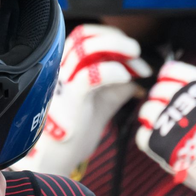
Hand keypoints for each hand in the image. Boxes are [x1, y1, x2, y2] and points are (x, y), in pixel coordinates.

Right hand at [13, 24, 150, 175]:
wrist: (57, 160)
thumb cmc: (74, 134)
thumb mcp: (101, 104)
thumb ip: (116, 86)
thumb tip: (137, 74)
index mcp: (68, 68)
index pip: (86, 35)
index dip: (112, 38)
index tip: (133, 55)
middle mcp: (62, 71)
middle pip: (84, 35)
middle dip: (114, 38)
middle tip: (135, 51)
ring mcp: (64, 84)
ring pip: (84, 49)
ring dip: (115, 48)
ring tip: (135, 59)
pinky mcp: (69, 101)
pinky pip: (89, 76)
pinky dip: (111, 71)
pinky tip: (125, 78)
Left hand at [136, 61, 195, 195]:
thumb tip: (186, 82)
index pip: (171, 70)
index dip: (168, 77)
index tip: (169, 84)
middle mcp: (181, 99)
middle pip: (158, 90)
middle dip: (162, 100)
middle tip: (171, 113)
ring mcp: (168, 120)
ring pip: (147, 111)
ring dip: (153, 119)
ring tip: (166, 129)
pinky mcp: (158, 143)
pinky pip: (143, 135)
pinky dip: (151, 140)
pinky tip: (163, 145)